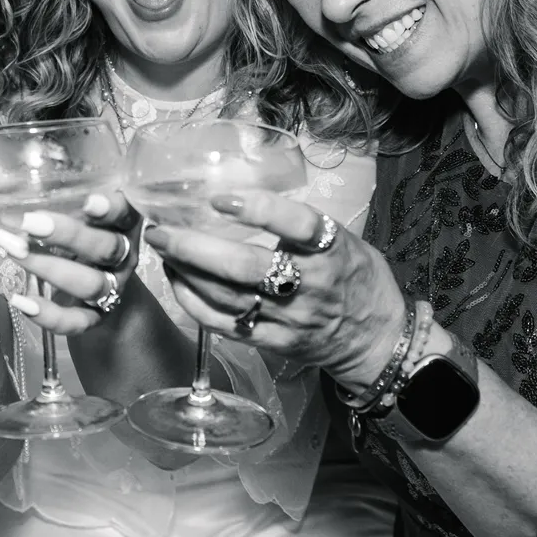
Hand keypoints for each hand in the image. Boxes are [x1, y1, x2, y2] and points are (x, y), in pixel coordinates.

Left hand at [0, 191, 141, 336]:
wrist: (104, 287)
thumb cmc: (83, 235)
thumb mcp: (76, 214)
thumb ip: (54, 197)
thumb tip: (0, 180)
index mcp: (123, 225)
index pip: (125, 214)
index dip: (111, 209)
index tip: (88, 202)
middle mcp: (123, 258)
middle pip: (105, 248)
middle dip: (68, 235)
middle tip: (29, 223)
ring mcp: (112, 289)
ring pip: (90, 283)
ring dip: (49, 268)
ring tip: (14, 250)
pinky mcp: (96, 317)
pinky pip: (77, 321)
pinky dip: (49, 315)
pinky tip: (21, 301)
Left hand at [146, 190, 405, 391]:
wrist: (376, 339)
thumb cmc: (355, 277)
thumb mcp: (344, 238)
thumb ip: (301, 223)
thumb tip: (241, 192)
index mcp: (331, 250)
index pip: (298, 225)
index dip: (259, 210)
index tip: (220, 199)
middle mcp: (309, 284)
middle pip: (245, 267)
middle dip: (195, 247)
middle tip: (160, 229)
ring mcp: (289, 318)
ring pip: (227, 298)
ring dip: (186, 272)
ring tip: (161, 249)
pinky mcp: (274, 343)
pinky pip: (225, 326)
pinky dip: (194, 304)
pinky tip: (177, 282)